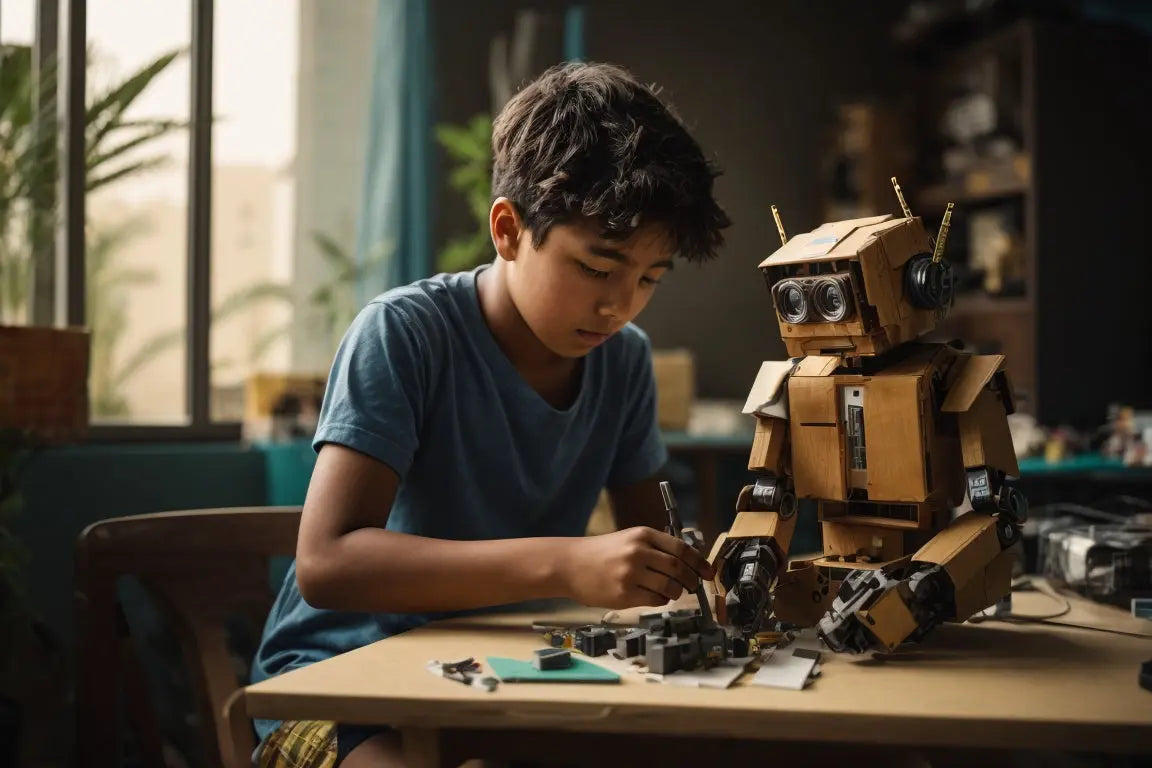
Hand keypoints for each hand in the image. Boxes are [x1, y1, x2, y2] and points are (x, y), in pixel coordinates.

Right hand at [558, 526, 714, 609]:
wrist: (570, 564)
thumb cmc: (602, 553)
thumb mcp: (629, 539)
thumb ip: (655, 547)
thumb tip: (689, 562)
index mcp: (642, 535)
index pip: (681, 548)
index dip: (699, 562)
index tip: (708, 572)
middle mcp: (637, 552)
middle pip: (678, 568)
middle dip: (691, 580)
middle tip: (692, 585)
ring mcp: (630, 574)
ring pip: (669, 588)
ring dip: (676, 592)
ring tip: (670, 591)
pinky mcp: (623, 594)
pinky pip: (655, 601)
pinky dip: (661, 601)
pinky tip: (653, 596)